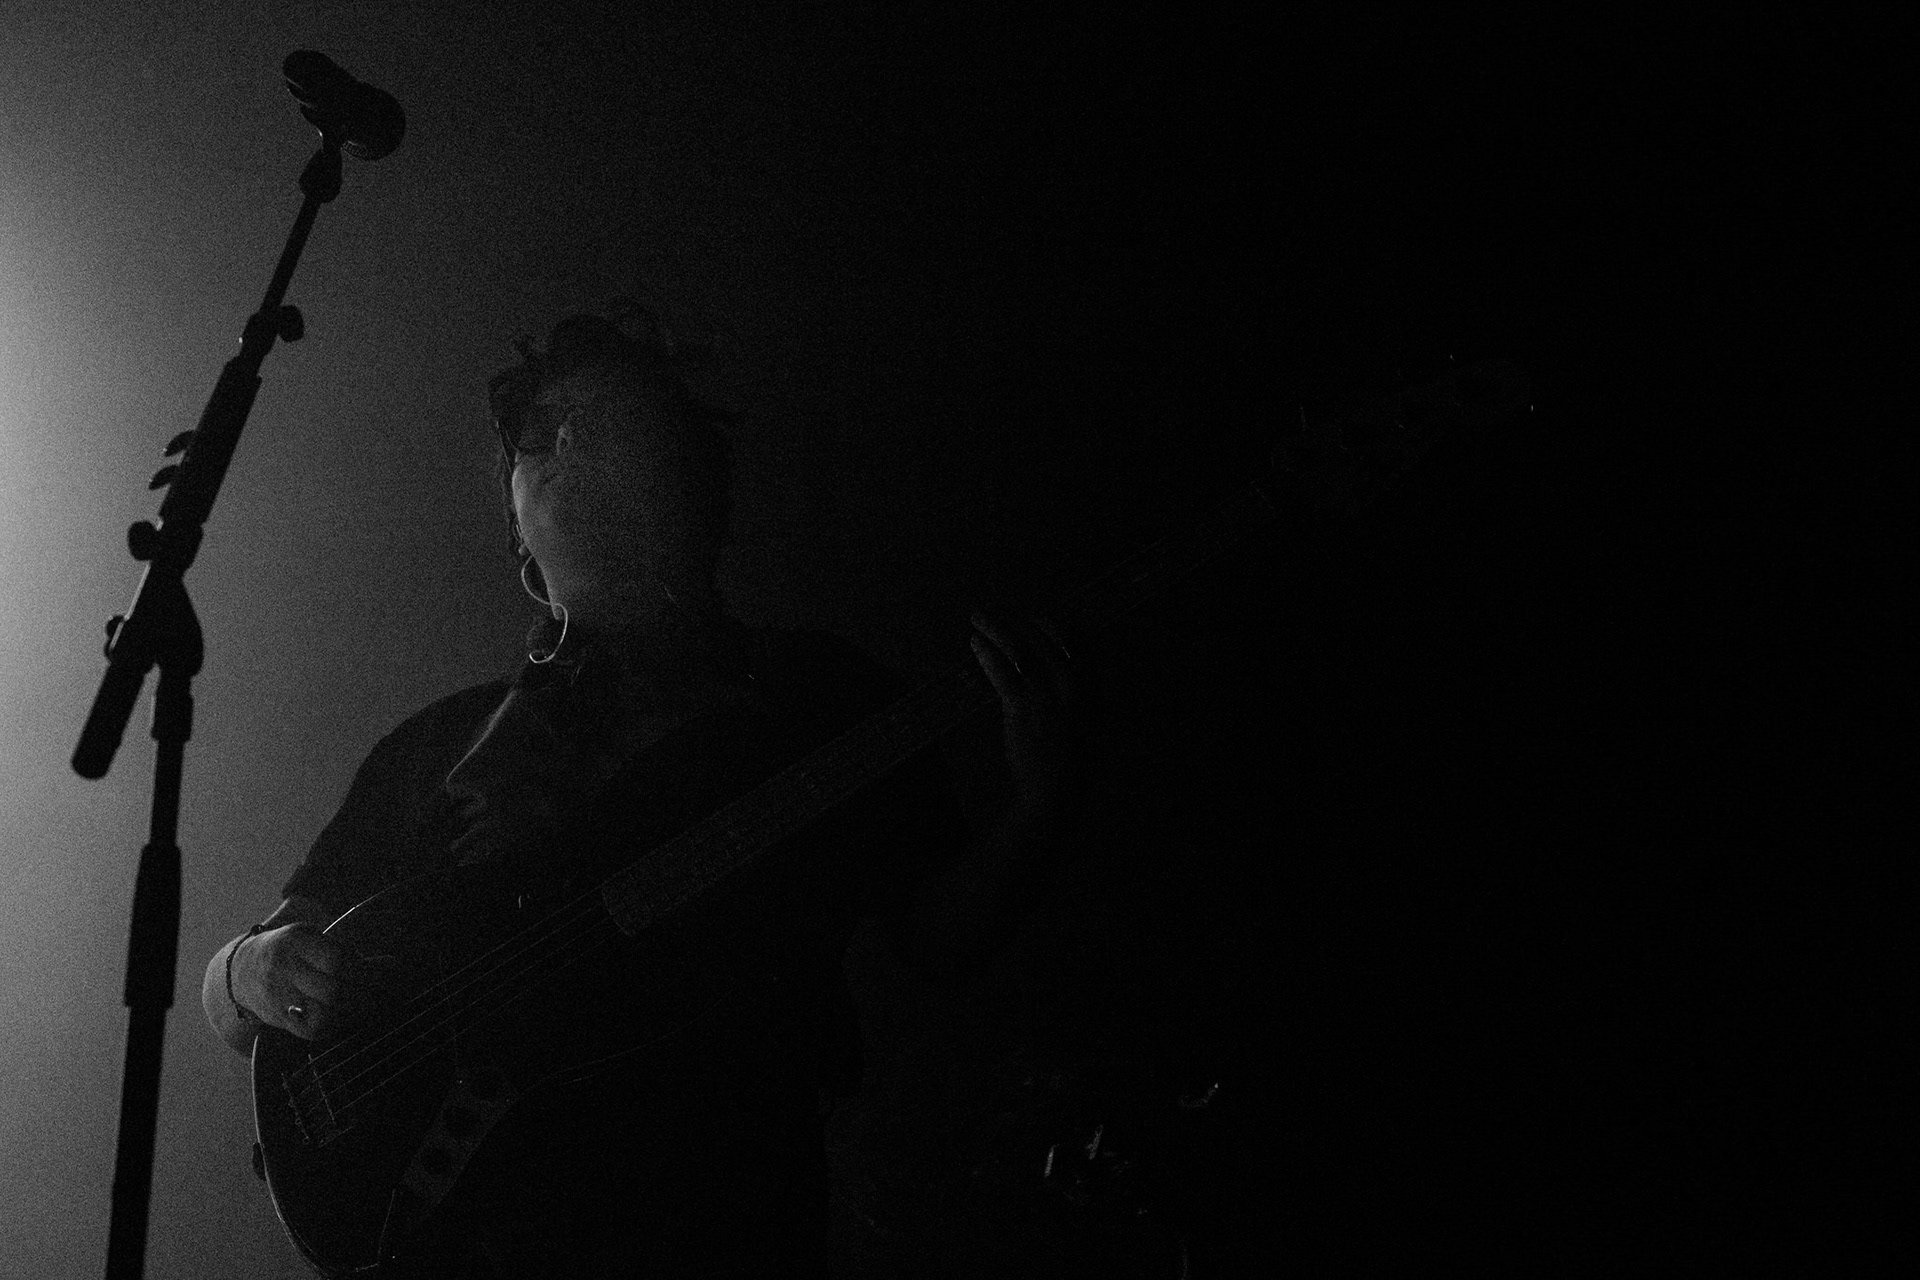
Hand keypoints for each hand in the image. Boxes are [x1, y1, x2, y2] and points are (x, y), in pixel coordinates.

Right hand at [231, 922, 358, 1040]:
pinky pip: (311, 1029)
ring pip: (324, 1014)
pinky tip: (337, 1016)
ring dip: (347, 1012)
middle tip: (368, 992)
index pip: (336, 960)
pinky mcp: (276, 1017)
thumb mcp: (308, 938)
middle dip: (358, 993)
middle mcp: (283, 968)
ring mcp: (278, 995)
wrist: (242, 969)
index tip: (367, 972)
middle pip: (332, 990)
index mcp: (295, 941)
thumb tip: (387, 966)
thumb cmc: (289, 951)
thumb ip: (341, 951)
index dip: (359, 969)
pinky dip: (331, 1025)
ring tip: (355, 1005)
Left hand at [970, 611, 1080, 810]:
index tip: (1029, 614)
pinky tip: (975, 644)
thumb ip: (1075, 691)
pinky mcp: (1023, 706)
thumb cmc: (1070, 759)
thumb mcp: (1085, 719)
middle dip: (1013, 619)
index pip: (1072, 638)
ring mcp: (1048, 692)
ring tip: (977, 618)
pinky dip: (986, 653)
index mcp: (1090, 683)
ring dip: (994, 627)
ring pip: (1019, 647)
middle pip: (1040, 635)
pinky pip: (1003, 670)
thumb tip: (1060, 667)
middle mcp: (1072, 681)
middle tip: (990, 612)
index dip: (1047, 621)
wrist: (1057, 790)